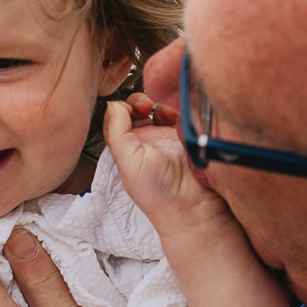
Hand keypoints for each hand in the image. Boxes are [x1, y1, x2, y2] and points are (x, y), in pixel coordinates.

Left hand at [102, 97, 237, 241]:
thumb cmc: (159, 194)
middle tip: (146, 106)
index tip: (127, 108)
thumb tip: (112, 105)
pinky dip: (179, 108)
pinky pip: (181, 113)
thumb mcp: (128, 162)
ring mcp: (168, 137)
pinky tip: (178, 115)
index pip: (117, 120)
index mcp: (127, 150)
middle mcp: (147, 142)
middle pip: (138, 110)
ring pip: (159, 108)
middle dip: (140, 102)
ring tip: (164, 112)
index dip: (120, 109)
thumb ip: (117, 132)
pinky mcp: (188, 135)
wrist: (193, 204)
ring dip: (160, 103)